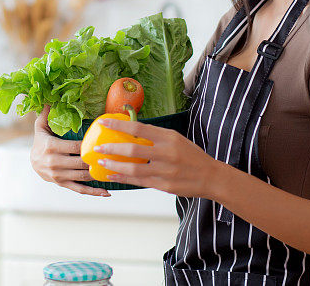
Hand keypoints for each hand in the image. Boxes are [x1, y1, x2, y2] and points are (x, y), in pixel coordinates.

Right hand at [30, 104, 110, 196]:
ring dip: (98, 175)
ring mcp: (58, 176)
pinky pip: (79, 190)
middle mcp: (54, 163)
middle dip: (97, 160)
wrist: (31, 162)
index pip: (75, 146)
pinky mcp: (62, 184)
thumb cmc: (40, 141)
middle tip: (114, 155)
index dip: (90, 145)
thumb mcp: (41, 126)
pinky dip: (93, 192)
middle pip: (80, 162)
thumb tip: (50, 98)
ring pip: (82, 177)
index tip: (104, 142)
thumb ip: (46, 113)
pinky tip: (107, 192)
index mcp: (51, 147)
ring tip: (114, 171)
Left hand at [92, 117, 221, 197]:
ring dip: (115, 165)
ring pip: (134, 168)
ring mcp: (166, 171)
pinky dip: (124, 178)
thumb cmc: (191, 156)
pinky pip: (140, 181)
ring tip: (101, 162)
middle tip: (98, 147)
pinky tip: (113, 175)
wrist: (211, 177)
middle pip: (133, 149)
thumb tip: (131, 130)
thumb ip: (156, 136)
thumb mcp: (176, 139)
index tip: (104, 123)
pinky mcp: (165, 186)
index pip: (139, 128)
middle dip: (112, 148)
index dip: (119, 125)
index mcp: (169, 137)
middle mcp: (167, 153)